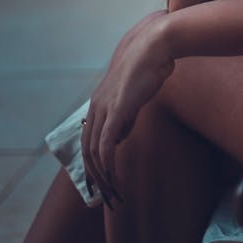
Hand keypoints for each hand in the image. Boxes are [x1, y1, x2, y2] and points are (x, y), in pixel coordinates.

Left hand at [81, 11, 174, 204]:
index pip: (88, 138)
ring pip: (94, 153)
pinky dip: (108, 168)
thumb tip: (119, 138)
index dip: (91, 162)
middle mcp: (96, 106)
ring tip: (114, 195)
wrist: (156, 45)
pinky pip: (106, 147)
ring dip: (103, 178)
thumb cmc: (151, 64)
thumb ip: (125, 115)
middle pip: (86, 150)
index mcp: (99, 101)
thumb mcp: (135, 94)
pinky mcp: (116, 111)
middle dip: (94, 177)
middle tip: (105, 197)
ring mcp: (104, 108)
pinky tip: (116, 180)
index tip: (99, 182)